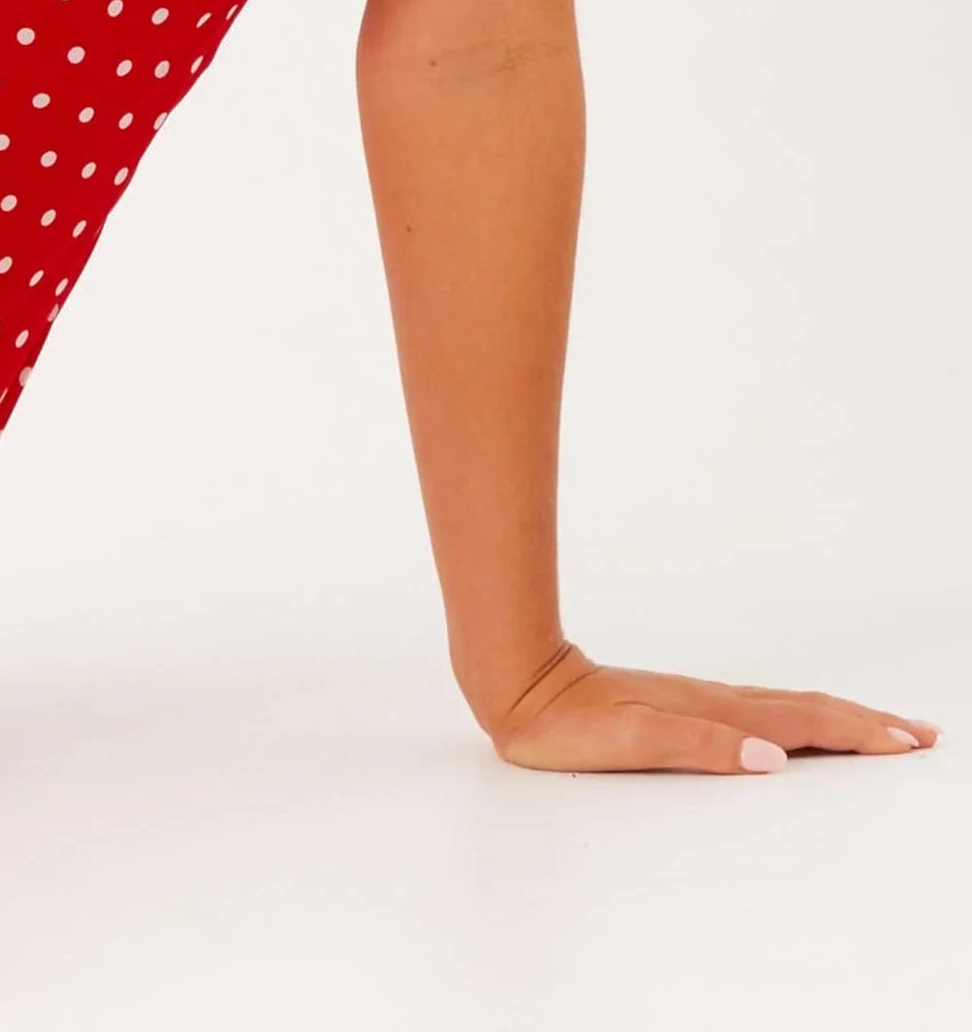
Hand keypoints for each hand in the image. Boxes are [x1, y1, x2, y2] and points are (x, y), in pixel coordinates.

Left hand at [486, 640, 940, 772]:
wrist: (519, 683)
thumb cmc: (569, 722)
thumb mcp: (632, 740)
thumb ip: (701, 746)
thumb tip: (773, 758)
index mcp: (714, 712)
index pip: (801, 723)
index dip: (856, 733)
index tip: (907, 740)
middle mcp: (714, 702)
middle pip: (805, 712)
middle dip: (865, 724)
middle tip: (920, 735)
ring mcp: (699, 702)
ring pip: (785, 709)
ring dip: (837, 720)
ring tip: (879, 728)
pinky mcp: (681, 707)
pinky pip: (757, 712)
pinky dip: (795, 720)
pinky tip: (799, 730)